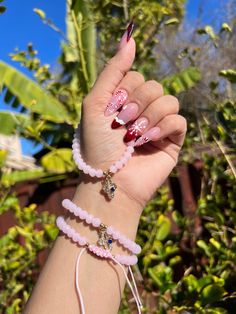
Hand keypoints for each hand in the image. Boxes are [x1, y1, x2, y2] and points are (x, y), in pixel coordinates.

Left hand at [80, 28, 186, 212]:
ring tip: (134, 136)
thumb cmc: (97, 145)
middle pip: (153, 85)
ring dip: (149, 116)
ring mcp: (158, 124)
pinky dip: (163, 128)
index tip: (110, 111)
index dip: (124, 90)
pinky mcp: (172, 140)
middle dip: (136, 103)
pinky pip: (179, 120)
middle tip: (122, 124)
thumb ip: (112, 70)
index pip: (135, 76)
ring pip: (168, 100)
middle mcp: (142, 110)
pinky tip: (147, 141)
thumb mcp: (95, 102)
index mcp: (124, 100)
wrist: (108, 180)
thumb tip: (130, 38)